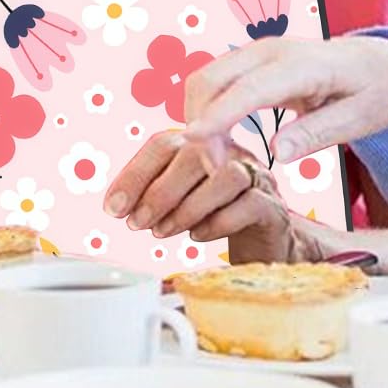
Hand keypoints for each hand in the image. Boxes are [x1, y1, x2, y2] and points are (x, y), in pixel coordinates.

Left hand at [103, 131, 303, 261]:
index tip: (113, 208)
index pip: (162, 144)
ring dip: (187, 207)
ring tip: (164, 231)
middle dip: (156, 194)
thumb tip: (116, 205)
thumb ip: (151, 194)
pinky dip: (218, 222)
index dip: (134, 175)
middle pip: (191, 155)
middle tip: (137, 224)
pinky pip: (250, 204)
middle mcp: (229, 151)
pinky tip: (197, 237)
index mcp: (201, 143)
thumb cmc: (215, 218)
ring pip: (224, 176)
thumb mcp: (178, 201)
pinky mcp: (274, 205)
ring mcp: (256, 176)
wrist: (266, 243)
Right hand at [183, 36, 387, 161]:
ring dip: (198, 117)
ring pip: (204, 79)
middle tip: (215, 169)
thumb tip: (277, 153)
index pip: (248, 89)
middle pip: (211, 80)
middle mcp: (269, 50)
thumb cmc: (374, 91)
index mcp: (302, 65)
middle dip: (200, 123)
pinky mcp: (247, 60)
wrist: (378, 61)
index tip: (192, 139)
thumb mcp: (359, 120)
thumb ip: (316, 134)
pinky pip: (212, 81)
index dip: (217, 114)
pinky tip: (220, 139)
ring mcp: (254, 51)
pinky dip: (205, 109)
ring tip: (218, 158)